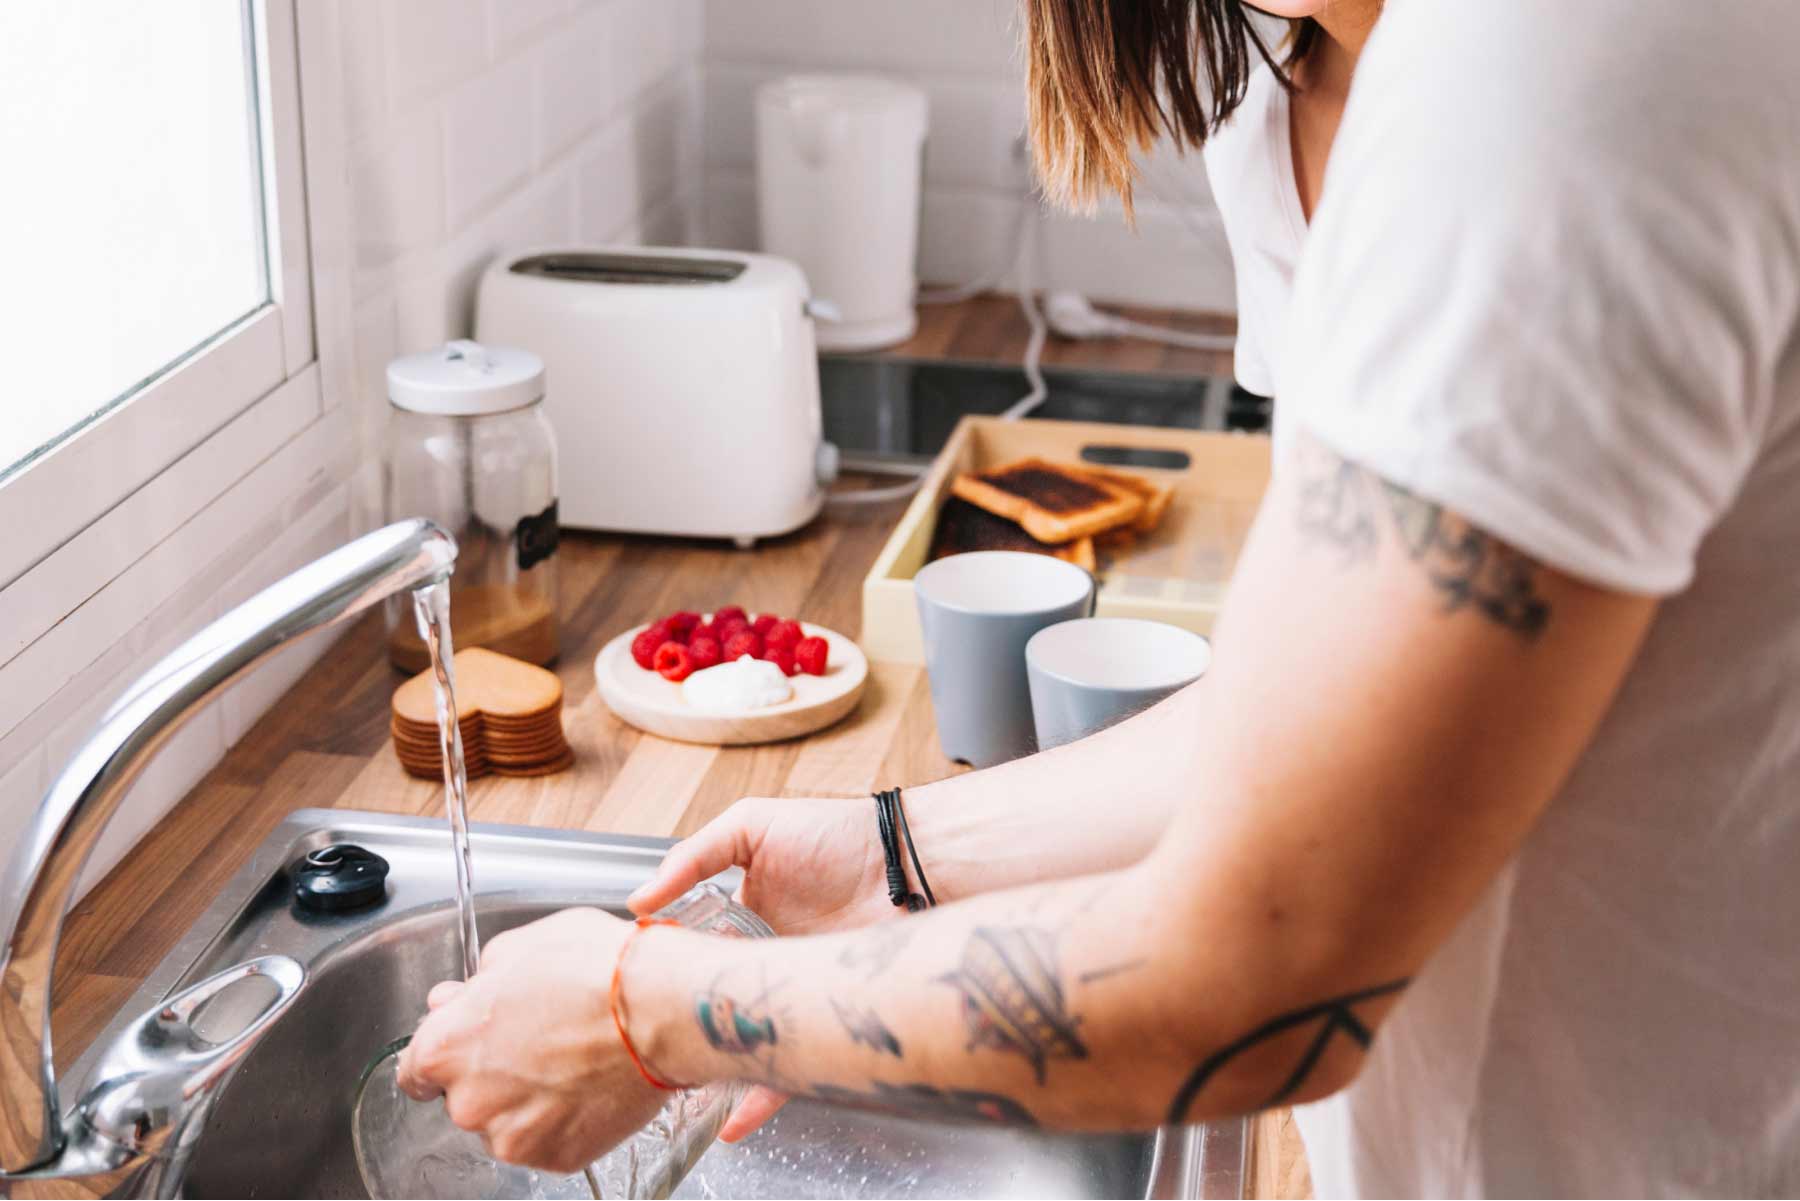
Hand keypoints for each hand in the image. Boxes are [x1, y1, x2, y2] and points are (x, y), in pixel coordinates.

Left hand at [395, 908, 665, 1173]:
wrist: (665, 1010)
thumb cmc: (598, 970)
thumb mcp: (522, 945)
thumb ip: (480, 979)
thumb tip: (466, 995)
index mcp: (446, 1047)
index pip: (415, 1070)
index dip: (446, 1052)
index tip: (471, 1045)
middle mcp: (469, 1101)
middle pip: (464, 1096)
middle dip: (494, 1072)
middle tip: (542, 1040)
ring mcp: (513, 1137)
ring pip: (507, 1121)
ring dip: (529, 1099)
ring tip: (575, 1061)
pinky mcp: (557, 1158)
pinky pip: (548, 1141)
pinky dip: (565, 1120)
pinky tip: (591, 1085)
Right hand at [628, 796, 900, 1139]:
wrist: (904, 863)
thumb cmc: (835, 835)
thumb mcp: (751, 827)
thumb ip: (693, 857)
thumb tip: (638, 900)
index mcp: (738, 922)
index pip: (687, 958)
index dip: (660, 978)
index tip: (629, 998)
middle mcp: (760, 962)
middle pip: (710, 1007)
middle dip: (679, 1034)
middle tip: (646, 1055)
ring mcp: (790, 995)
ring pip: (743, 1044)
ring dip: (713, 1072)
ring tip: (679, 1098)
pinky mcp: (820, 1022)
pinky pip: (788, 1068)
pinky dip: (761, 1098)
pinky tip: (734, 1123)